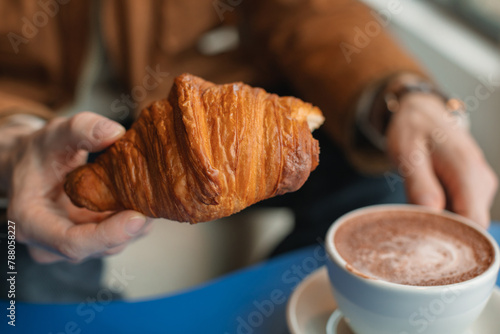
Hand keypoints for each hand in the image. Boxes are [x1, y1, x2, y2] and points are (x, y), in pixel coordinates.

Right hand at [6, 112, 152, 262]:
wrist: (34, 165)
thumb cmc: (40, 152)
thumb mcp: (55, 134)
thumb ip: (81, 129)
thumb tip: (114, 132)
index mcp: (31, 223)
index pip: (71, 242)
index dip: (107, 234)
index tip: (137, 217)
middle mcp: (50, 243)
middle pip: (98, 247)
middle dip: (130, 228)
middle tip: (155, 201)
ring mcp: (73, 243)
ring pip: (113, 244)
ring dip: (137, 225)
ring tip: (152, 196)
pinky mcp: (92, 239)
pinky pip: (119, 237)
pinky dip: (135, 221)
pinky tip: (145, 200)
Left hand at [386, 93, 496, 227]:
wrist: (420, 112)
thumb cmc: (413, 129)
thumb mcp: (407, 154)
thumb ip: (419, 184)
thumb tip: (432, 212)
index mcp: (468, 171)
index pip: (474, 222)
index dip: (453, 239)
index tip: (426, 242)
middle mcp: (480, 181)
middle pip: (471, 227)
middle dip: (445, 234)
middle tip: (414, 230)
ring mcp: (479, 186)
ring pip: (466, 221)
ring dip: (443, 224)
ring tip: (415, 213)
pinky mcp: (471, 189)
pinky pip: (461, 212)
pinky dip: (443, 215)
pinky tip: (423, 207)